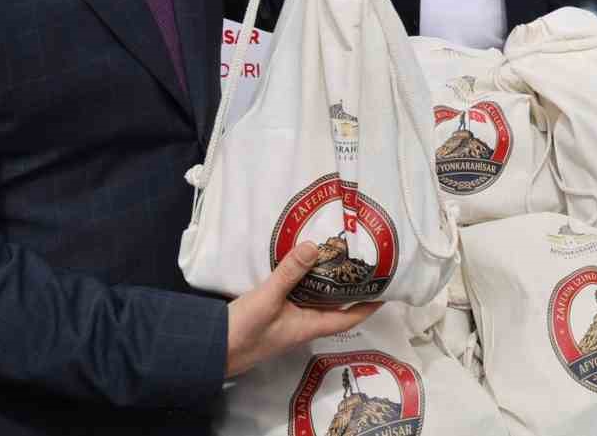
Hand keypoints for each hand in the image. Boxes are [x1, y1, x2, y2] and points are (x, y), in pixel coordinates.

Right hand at [225, 240, 381, 377]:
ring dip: (326, 279)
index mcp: (310, 326)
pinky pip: (297, 293)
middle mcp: (303, 323)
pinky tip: (303, 262)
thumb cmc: (243, 331)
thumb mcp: (268, 299)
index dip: (369, 304)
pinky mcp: (273, 311)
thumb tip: (315, 247)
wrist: (210, 348)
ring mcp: (288, 318)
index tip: (387, 287)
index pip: (350, 317)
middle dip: (349, 285)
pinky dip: (304, 278)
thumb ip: (290, 273)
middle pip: (335, 304)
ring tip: (337, 254)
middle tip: (361, 259)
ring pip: (315, 297)